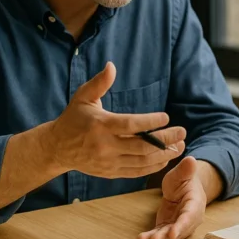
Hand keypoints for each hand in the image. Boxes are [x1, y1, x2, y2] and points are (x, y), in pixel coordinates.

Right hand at [46, 62, 185, 177]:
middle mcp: (105, 146)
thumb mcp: (82, 97)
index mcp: (100, 125)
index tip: (166, 117)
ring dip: (164, 154)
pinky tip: (165, 158)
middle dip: (165, 139)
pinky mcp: (110, 173)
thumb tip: (112, 65)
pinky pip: (135, 172)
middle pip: (141, 145)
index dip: (150, 122)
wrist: (57, 148)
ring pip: (141, 161)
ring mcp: (108, 162)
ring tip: (179, 145)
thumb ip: (99, 83)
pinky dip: (152, 166)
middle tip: (182, 132)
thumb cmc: (73, 118)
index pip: (130, 125)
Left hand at [136, 156, 206, 238]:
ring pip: (169, 235)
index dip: (182, 225)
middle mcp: (189, 218)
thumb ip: (186, 169)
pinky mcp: (167, 227)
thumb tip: (191, 160)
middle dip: (167, 237)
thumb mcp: (183, 173)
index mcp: (195, 203)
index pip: (190, 216)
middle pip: (179, 230)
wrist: (182, 187)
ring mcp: (178, 225)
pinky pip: (159, 234)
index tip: (173, 233)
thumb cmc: (184, 179)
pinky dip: (150, 238)